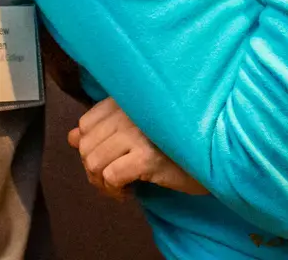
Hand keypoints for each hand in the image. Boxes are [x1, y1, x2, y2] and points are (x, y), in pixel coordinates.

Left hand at [68, 97, 208, 199]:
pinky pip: (110, 176)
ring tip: (120, 185)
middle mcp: (132, 110)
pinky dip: (114, 190)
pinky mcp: (147, 157)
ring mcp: (139, 132)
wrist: (215, 153)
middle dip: (94, 168)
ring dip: (102, 182)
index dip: (91, 146)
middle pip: (86, 145)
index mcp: (129, 97)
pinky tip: (128, 191)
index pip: (85, 123)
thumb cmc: (178, 140)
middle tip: (113, 177)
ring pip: (93, 162)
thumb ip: (105, 127)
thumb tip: (71, 136)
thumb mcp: (140, 127)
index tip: (109, 157)